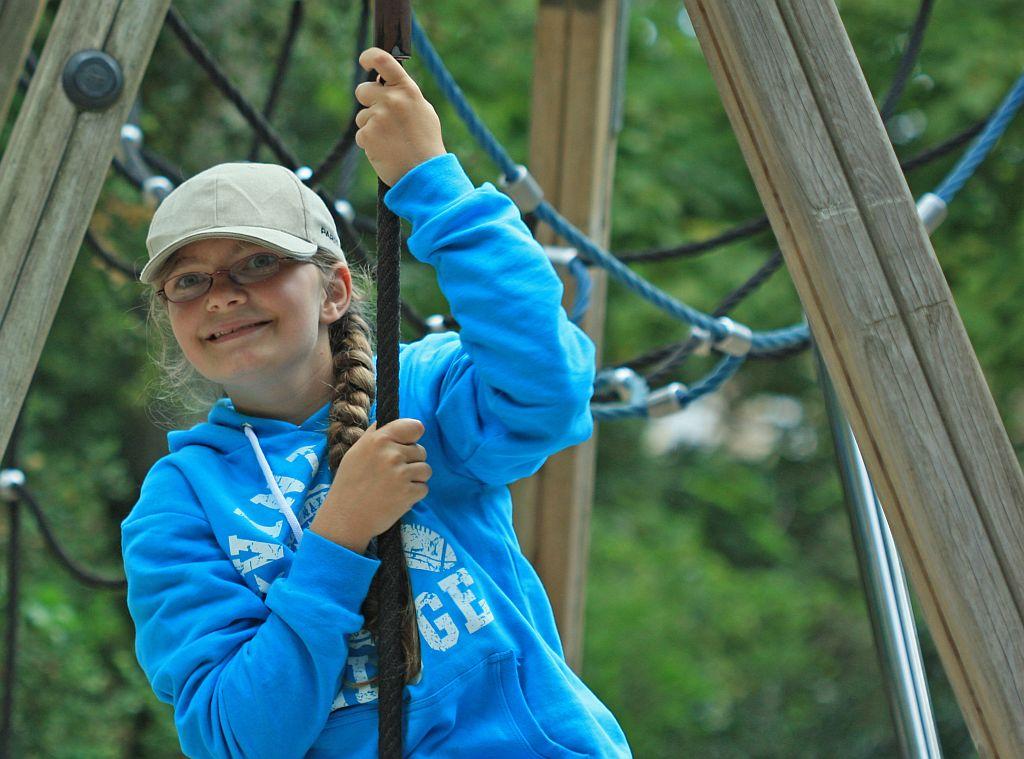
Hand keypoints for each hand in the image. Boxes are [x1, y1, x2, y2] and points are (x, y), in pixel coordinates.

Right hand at [309, 418, 431, 553]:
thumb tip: (388, 422)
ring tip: (396, 486)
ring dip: (415, 478)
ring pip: (426, 469)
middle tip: (392, 474)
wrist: (345, 518)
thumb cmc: (349, 484)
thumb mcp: (356, 452)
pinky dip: (414, 494)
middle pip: (421, 451)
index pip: (415, 427)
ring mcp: (402, 474)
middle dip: (411, 462)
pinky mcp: (409, 493)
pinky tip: (398, 497)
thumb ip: (374, 435)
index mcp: (379, 439)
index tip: (407, 445)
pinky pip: (424, 488)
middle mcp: (392, 454)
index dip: (413, 437)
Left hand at [354, 47, 445, 186]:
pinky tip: (385, 151)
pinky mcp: (367, 135)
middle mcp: (392, 99)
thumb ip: (405, 96)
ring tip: (391, 141)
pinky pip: (361, 134)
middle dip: (368, 103)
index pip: (382, 60)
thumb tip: (385, 85)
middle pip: (363, 90)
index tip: (364, 60)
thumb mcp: (423, 112)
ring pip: (362, 116)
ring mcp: (378, 117)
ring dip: (371, 127)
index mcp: (407, 90)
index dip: (369, 56)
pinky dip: (370, 144)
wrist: (424, 174)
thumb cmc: (426, 145)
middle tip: (382, 118)